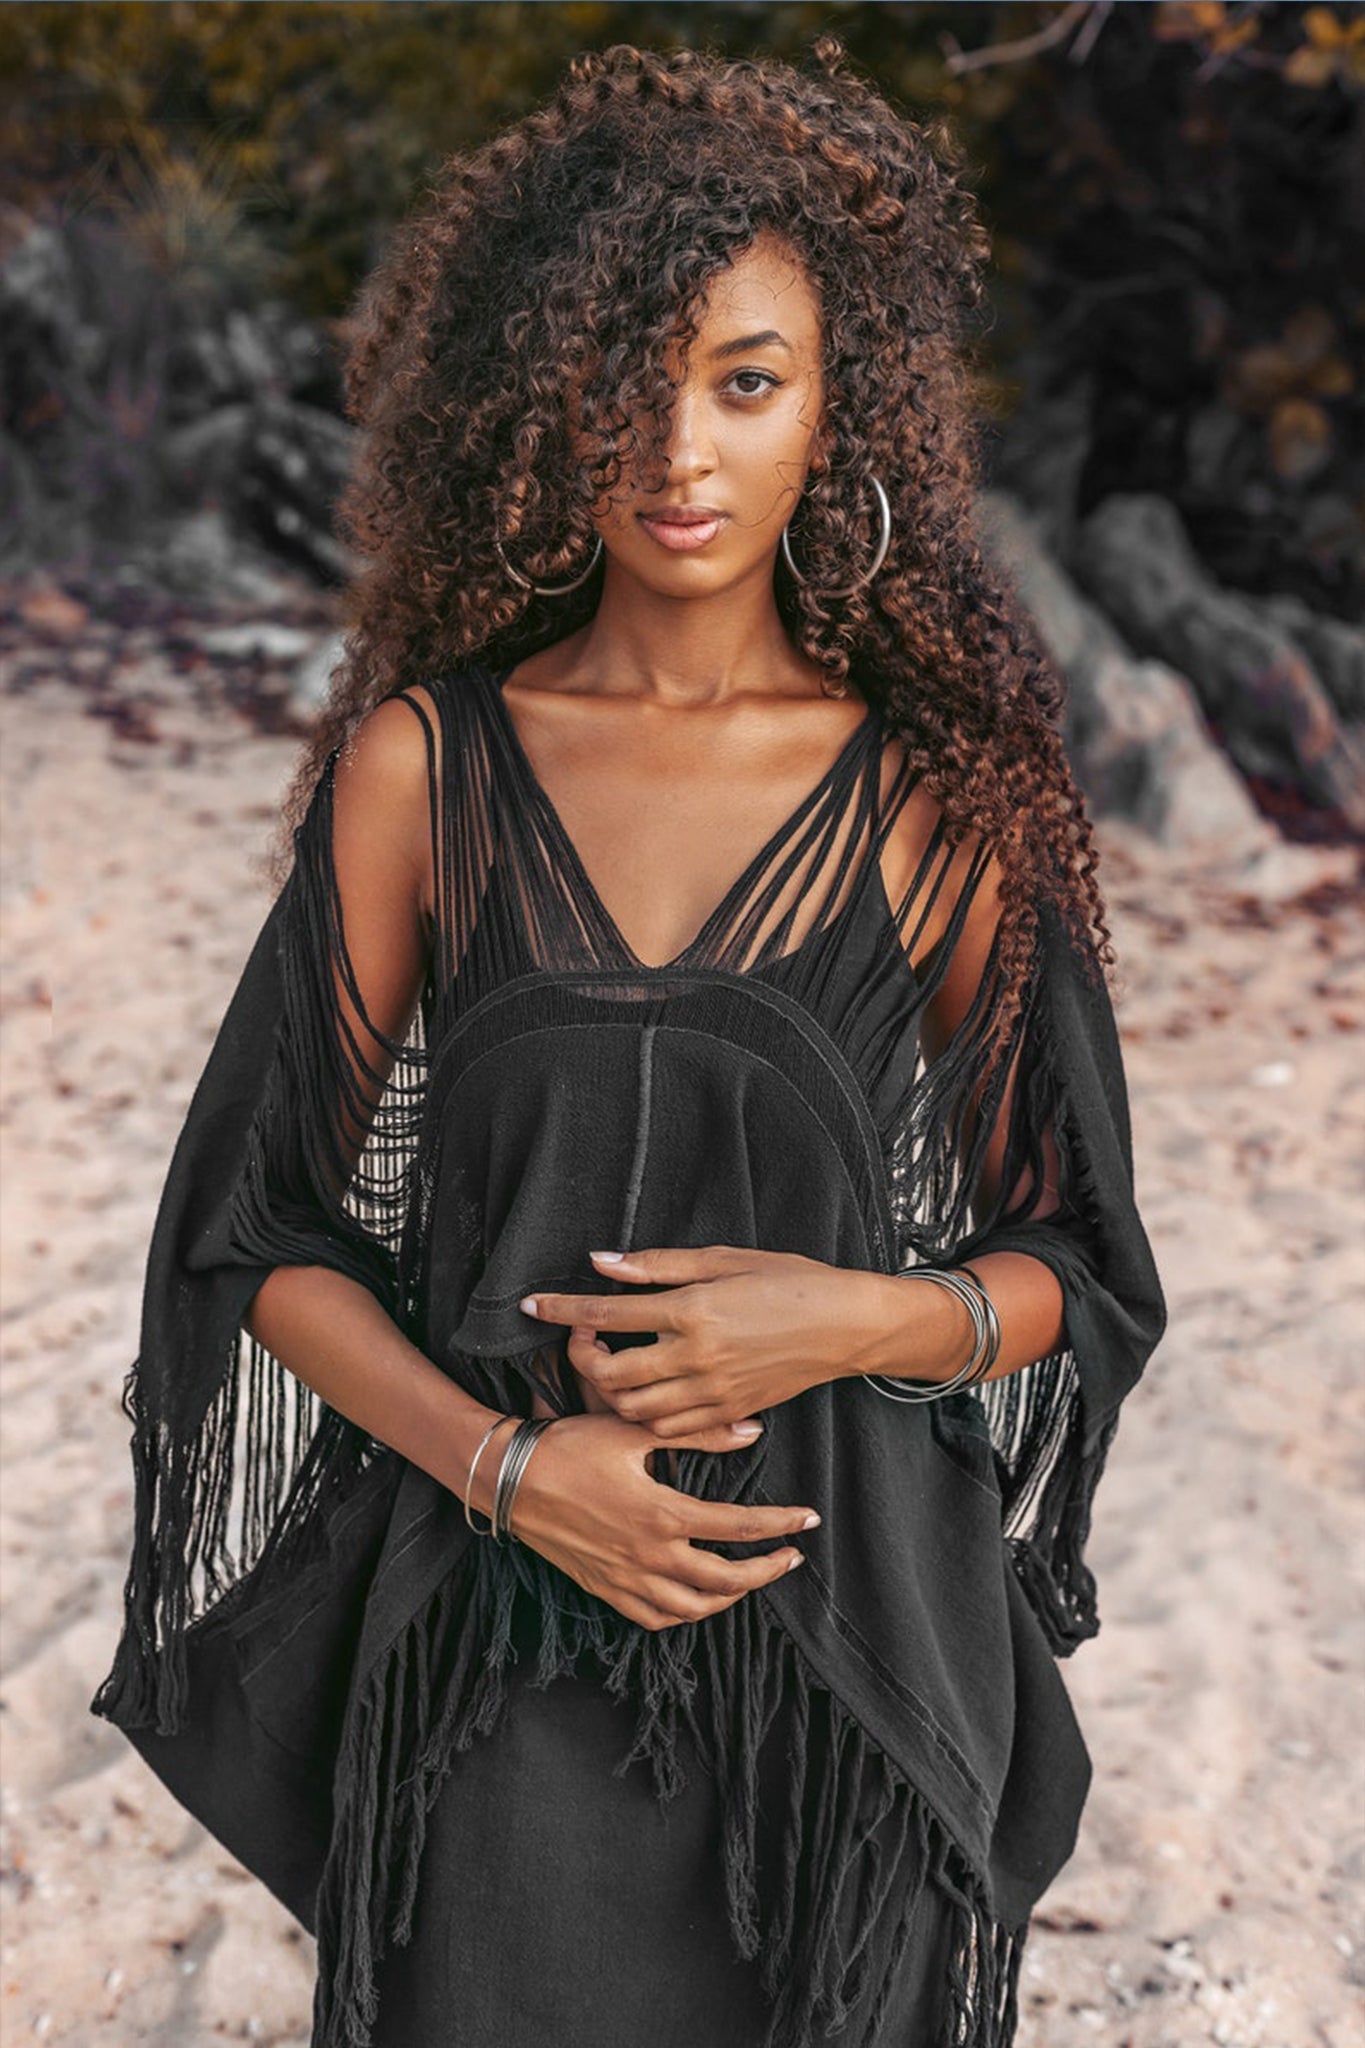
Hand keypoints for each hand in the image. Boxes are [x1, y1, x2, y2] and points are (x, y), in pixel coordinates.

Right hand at [507, 1410, 818, 1631]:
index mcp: (663, 1514)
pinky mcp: (605, 1589)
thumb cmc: (570, 1446)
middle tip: (791, 1556)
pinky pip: (656, 1619)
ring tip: (752, 1579)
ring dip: (731, 1597)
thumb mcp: (634, 1430)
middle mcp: (649, 1556)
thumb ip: (699, 1434)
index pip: (739, 1527)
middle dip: (767, 1570)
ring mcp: (626, 1579)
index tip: (808, 1519)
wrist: (509, 1479)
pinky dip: (686, 1615)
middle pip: (726, 1580)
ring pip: (694, 1609)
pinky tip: (698, 1600)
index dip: (780, 1523)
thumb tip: (752, 1432)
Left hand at [519, 1243, 877, 1437]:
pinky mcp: (729, 1412)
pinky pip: (671, 1429)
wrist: (846, 1326)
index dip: (563, 1309)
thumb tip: (601, 1262)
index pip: (607, 1312)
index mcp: (693, 1309)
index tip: (532, 1304)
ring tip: (614, 1364)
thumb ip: (658, 1264)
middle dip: (584, 1358)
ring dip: (613, 1390)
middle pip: (612, 1373)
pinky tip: (649, 1392)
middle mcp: (697, 1355)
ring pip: (636, 1408)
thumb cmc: (789, 1282)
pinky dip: (649, 1415)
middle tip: (585, 1338)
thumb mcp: (723, 1259)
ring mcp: (713, 1391)